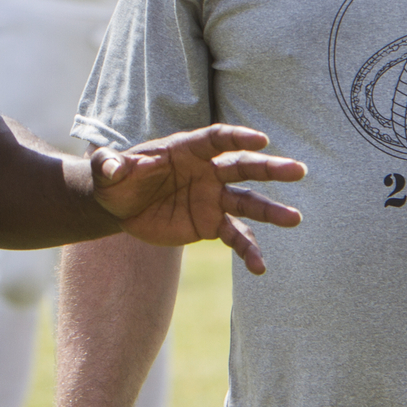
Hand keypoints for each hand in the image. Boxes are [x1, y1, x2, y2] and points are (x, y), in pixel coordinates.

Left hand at [90, 124, 305, 273]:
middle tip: (298, 170)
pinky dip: (248, 251)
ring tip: (295, 218)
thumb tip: (111, 167)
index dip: (238, 138)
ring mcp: (212, 198)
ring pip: (247, 203)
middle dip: (270, 168)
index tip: (261, 140)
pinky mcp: (211, 224)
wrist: (120, 206)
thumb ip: (109, 166)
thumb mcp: (108, 171)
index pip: (218, 139)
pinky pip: (235, 237)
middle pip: (244, 167)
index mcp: (187, 150)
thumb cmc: (115, 179)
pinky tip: (260, 267)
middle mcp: (207, 172)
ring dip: (271, 210)